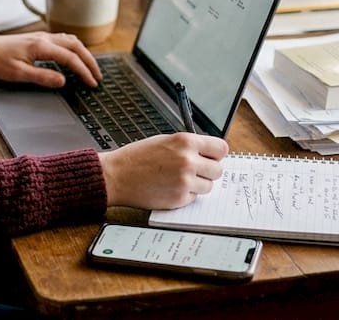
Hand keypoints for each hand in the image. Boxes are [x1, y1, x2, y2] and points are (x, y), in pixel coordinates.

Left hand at [0, 32, 100, 88]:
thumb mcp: (18, 74)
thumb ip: (42, 77)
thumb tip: (63, 81)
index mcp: (41, 46)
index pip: (70, 58)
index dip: (84, 71)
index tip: (92, 83)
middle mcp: (44, 38)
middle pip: (76, 45)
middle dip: (90, 61)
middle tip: (98, 76)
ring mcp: (42, 36)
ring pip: (71, 40)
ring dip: (84, 53)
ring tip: (91, 68)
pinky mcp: (39, 38)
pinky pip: (64, 40)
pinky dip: (75, 48)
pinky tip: (75, 55)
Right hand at [99, 133, 228, 208]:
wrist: (116, 175)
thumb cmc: (137, 157)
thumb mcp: (165, 141)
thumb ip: (189, 146)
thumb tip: (209, 154)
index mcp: (186, 142)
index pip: (221, 148)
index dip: (216, 154)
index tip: (211, 158)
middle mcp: (188, 160)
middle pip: (218, 170)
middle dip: (207, 171)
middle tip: (193, 171)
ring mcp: (185, 181)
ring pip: (208, 186)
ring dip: (198, 185)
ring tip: (179, 179)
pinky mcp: (179, 198)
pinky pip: (194, 198)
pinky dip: (185, 195)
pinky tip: (170, 188)